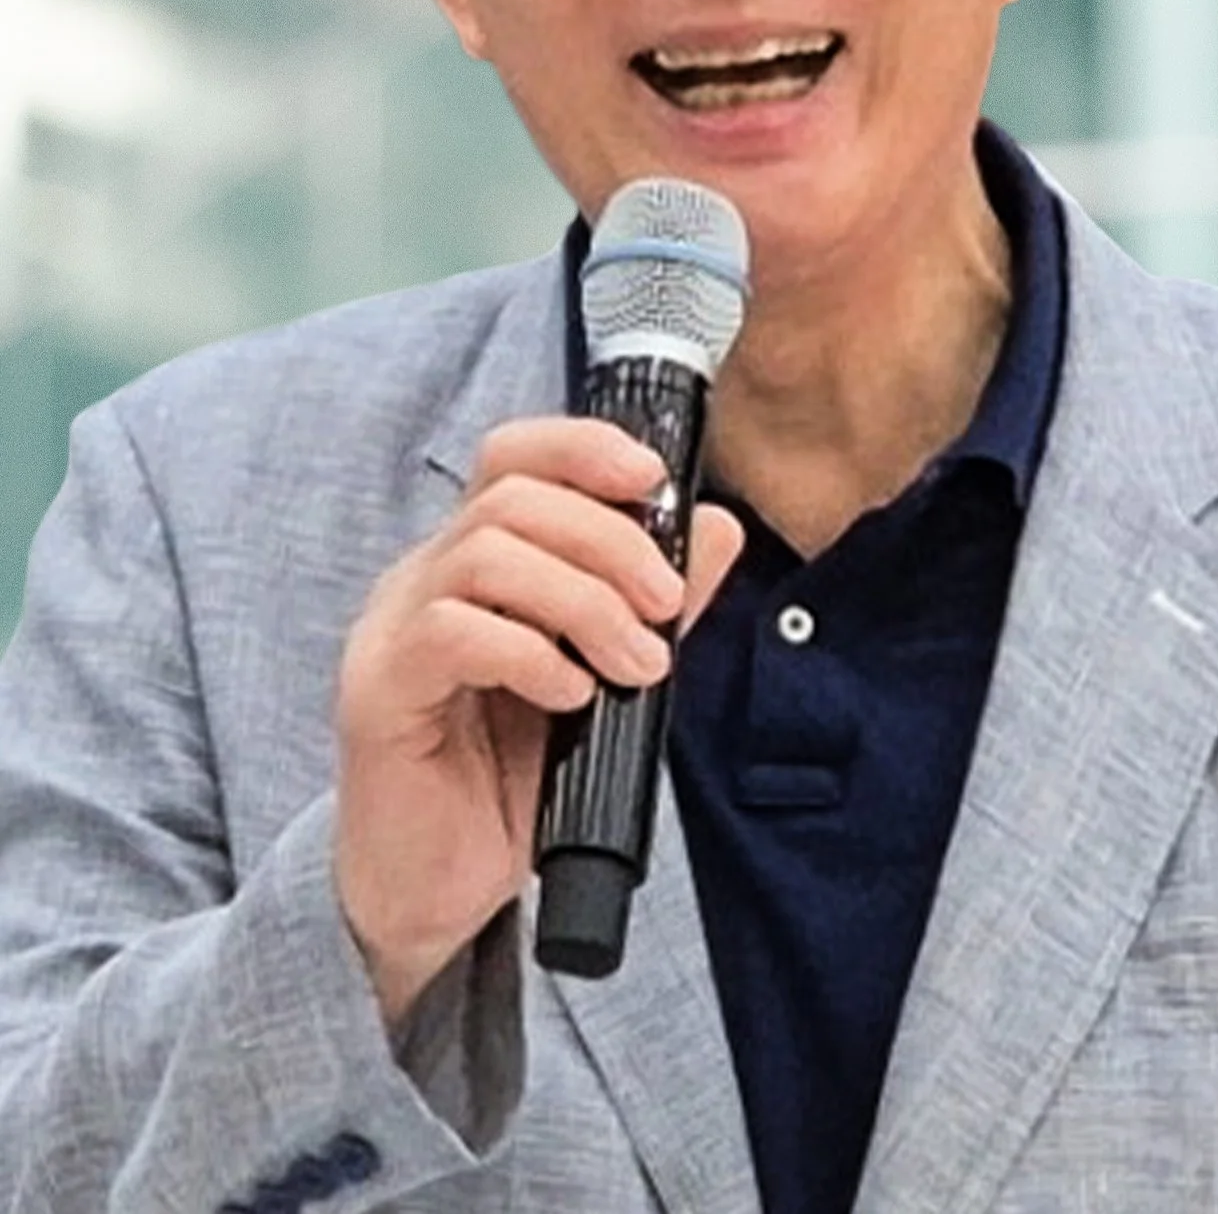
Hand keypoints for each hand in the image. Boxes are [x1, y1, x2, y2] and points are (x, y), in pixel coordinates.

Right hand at [333, 417, 742, 1028]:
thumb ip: (656, 603)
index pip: (514, 455)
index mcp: (475, 557)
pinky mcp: (376, 691)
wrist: (438, 892)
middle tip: (667, 609)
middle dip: (611, 541)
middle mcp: (424, 576)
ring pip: (485, 554)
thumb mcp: (605, 678)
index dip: (582, 448)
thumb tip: (717, 528)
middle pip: (512, 498)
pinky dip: (529, 653)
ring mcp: (391, 628)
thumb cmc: (512, 778)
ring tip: (635, 664)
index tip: (654, 480)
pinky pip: (450, 633)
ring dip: (583, 600)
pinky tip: (572, 695)